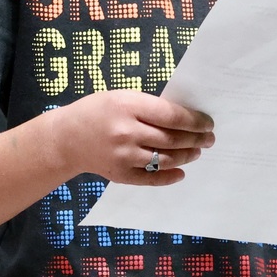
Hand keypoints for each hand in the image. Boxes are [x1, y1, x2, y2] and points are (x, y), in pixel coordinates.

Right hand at [51, 90, 214, 185]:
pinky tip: (181, 171)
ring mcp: (124, 156)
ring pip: (166, 159)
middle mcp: (127, 133)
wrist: (66, 138)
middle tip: (210, 138)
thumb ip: (149, 107)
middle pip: (172, 138)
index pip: (172, 116)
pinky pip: (151, 178)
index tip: (208, 123)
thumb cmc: (97, 111)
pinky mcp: (120, 175)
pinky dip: (169, 176)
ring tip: (197, 151)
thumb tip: (184, 118)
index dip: (195, 121)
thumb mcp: (122, 97)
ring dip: (187, 156)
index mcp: (128, 107)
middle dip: (196, 139)